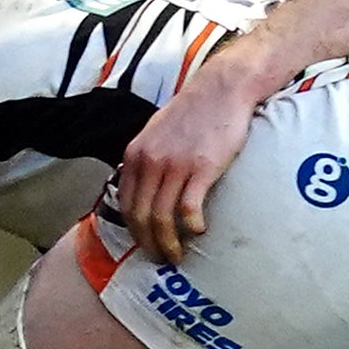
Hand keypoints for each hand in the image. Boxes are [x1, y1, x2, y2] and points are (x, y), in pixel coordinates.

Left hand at [117, 59, 266, 263]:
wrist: (222, 89)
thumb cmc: (194, 111)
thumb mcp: (157, 132)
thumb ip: (147, 158)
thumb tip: (145, 187)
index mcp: (136, 154)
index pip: (126, 204)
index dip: (134, 231)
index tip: (145, 244)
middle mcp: (150, 161)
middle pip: (141, 216)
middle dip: (149, 244)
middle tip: (161, 259)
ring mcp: (175, 165)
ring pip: (162, 218)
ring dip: (169, 243)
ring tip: (178, 255)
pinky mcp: (201, 168)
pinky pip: (188, 207)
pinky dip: (191, 225)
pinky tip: (200, 230)